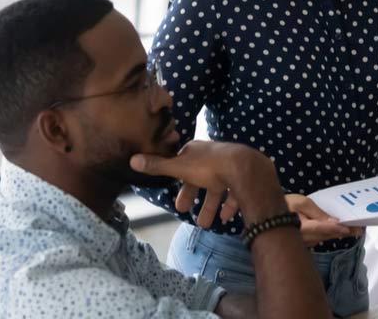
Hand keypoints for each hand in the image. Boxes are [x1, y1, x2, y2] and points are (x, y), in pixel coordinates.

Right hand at [130, 140, 286, 224]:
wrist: (245, 168)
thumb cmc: (209, 166)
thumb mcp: (179, 167)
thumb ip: (158, 166)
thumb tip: (132, 159)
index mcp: (198, 152)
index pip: (184, 164)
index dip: (178, 180)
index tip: (172, 191)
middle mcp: (215, 157)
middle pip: (201, 178)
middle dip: (193, 196)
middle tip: (184, 211)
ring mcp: (232, 167)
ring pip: (219, 189)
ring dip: (210, 207)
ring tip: (204, 225)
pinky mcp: (246, 179)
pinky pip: (237, 194)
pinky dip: (229, 206)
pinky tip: (225, 218)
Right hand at [285, 194, 362, 246]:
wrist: (269, 216)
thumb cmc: (285, 205)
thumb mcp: (301, 203)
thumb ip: (318, 213)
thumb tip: (333, 222)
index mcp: (304, 229)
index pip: (324, 229)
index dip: (338, 229)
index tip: (353, 229)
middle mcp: (306, 239)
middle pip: (329, 235)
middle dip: (345, 232)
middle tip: (360, 229)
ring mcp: (306, 242)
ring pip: (326, 237)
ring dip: (339, 233)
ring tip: (355, 228)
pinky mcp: (306, 242)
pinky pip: (321, 238)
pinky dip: (331, 232)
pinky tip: (339, 228)